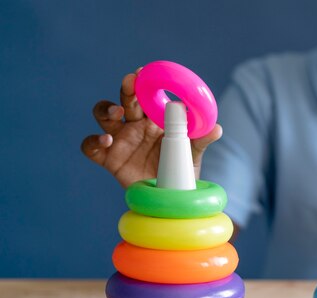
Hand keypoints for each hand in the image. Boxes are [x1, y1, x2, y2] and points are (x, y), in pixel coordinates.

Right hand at [81, 69, 222, 187]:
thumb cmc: (181, 170)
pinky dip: (94, 140)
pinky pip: (90, 146)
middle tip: (132, 81)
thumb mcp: (193, 154)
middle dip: (127, 88)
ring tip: (118, 112)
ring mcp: (120, 140)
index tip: (145, 71)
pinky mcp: (108, 158)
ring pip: (103, 115)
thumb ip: (202, 140)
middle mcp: (134, 125)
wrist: (171, 197)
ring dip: (107, 109)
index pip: (146, 94)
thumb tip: (217, 128)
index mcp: (154, 118)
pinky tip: (107, 140)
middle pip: (125, 99)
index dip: (143, 81)